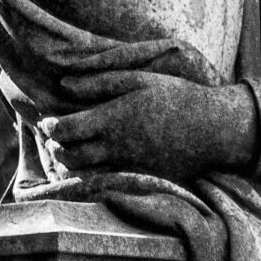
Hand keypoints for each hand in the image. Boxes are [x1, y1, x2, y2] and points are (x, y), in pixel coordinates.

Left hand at [40, 72, 258, 182]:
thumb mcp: (140, 79)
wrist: (212, 128)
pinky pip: (104, 181)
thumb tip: (65, 84)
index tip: (47, 121)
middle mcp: (115, 146)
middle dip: (55, 148)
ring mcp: (127, 165)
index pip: (64, 130)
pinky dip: (90, 175)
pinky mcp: (139, 176)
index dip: (49, 127)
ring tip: (69, 152)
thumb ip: (101, 82)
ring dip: (70, 165)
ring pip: (84, 173)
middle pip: (69, 156)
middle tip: (55, 139)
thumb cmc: (177, 96)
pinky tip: (91, 165)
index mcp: (111, 119)